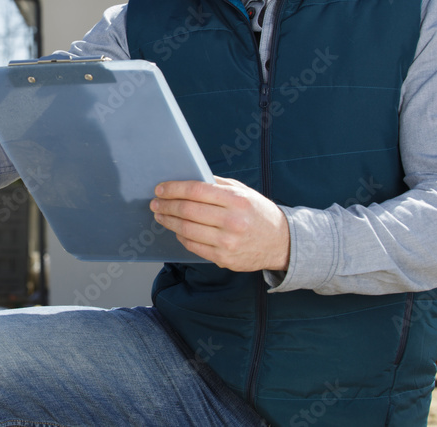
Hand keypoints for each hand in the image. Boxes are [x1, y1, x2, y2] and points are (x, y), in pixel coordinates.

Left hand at [150, 177, 289, 271]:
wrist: (281, 243)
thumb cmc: (258, 213)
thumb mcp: (243, 191)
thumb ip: (217, 184)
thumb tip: (188, 178)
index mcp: (236, 200)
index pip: (196, 190)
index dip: (174, 189)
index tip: (160, 189)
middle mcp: (232, 221)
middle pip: (188, 211)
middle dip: (166, 205)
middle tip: (155, 203)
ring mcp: (227, 242)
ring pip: (187, 230)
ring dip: (169, 221)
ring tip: (160, 215)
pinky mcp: (224, 259)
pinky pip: (193, 246)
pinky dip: (181, 236)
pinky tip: (176, 229)